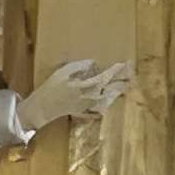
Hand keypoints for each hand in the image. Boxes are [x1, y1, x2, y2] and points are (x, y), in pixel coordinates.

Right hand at [18, 58, 132, 134]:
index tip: (123, 65)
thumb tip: (93, 63)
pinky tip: (107, 107)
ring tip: (124, 88)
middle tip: (132, 78)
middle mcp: (88, 98)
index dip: (114, 72)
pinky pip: (95, 110)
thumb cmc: (50, 88)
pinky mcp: (81, 111)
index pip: (103, 78)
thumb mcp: (62, 73)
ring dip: (114, 94)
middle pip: (108, 90)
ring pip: (105, 100)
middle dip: (120, 83)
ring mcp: (86, 106)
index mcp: (83, 87)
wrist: (42, 108)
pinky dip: (102, 108)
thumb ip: (78, 67)